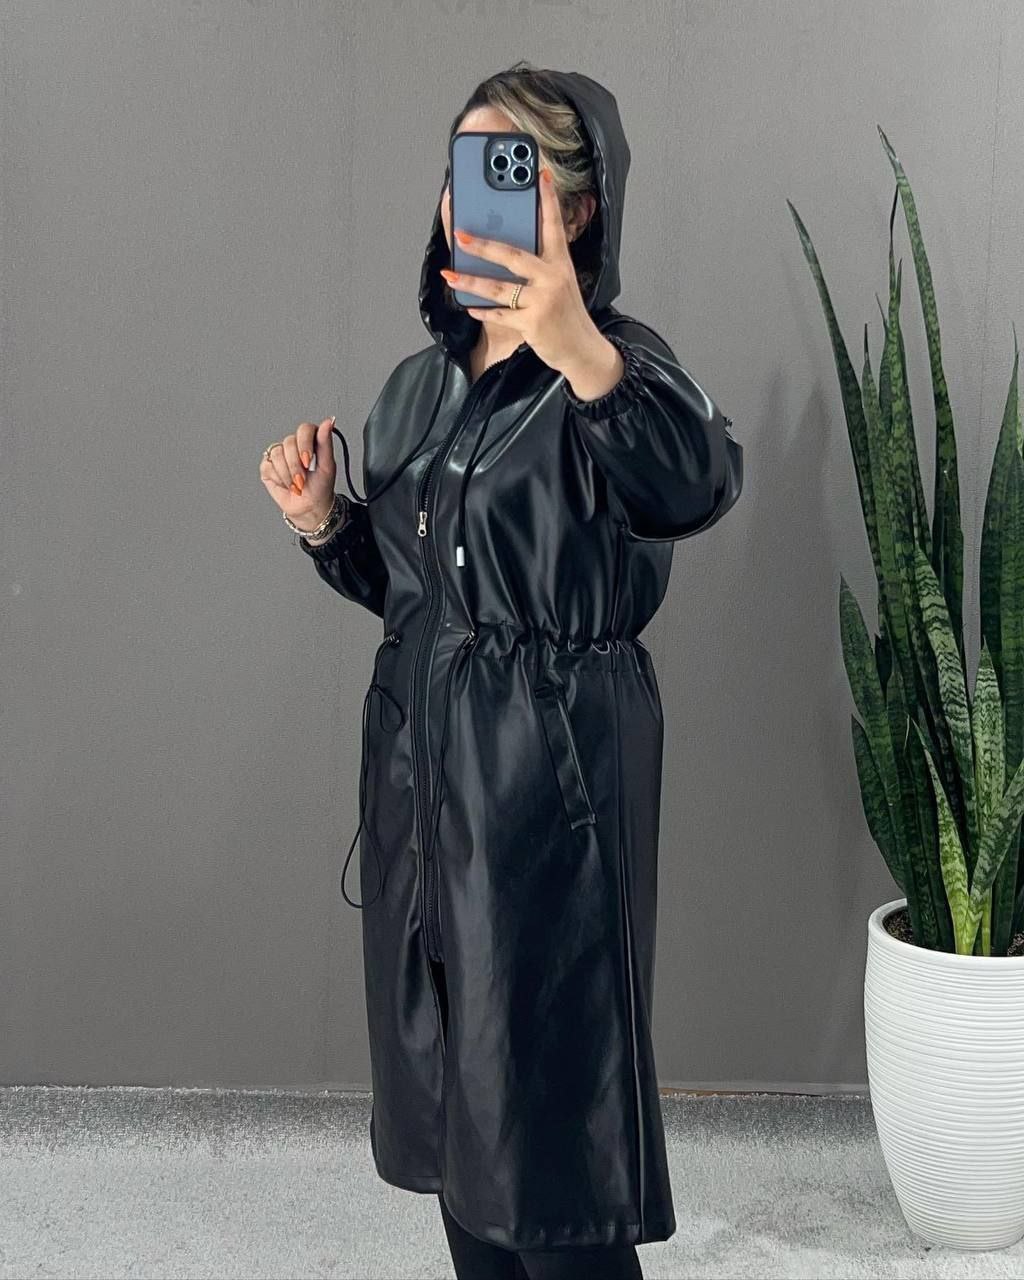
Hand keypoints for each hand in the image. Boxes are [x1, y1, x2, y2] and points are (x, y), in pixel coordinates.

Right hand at [260, 416, 336, 529]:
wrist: (309, 508)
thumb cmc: (321, 488)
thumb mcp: (327, 466)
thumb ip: (326, 442)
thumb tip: (329, 421)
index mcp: (310, 441)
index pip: (304, 429)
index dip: (304, 444)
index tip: (308, 461)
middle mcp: (294, 445)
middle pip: (288, 442)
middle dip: (296, 465)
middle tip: (303, 479)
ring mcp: (279, 454)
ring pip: (277, 454)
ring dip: (287, 475)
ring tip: (296, 485)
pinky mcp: (268, 466)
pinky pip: (267, 466)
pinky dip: (278, 478)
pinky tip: (285, 484)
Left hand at [438, 166, 622, 392]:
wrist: (581, 349)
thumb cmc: (565, 313)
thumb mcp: (559, 282)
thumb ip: (538, 266)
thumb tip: (502, 251)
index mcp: (560, 263)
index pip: (553, 225)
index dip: (547, 199)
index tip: (539, 173)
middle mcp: (552, 278)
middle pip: (512, 255)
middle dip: (483, 245)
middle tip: (460, 233)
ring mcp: (542, 301)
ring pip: (498, 288)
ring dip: (470, 282)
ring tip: (450, 274)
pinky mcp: (532, 323)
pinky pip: (500, 315)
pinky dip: (483, 311)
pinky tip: (469, 306)